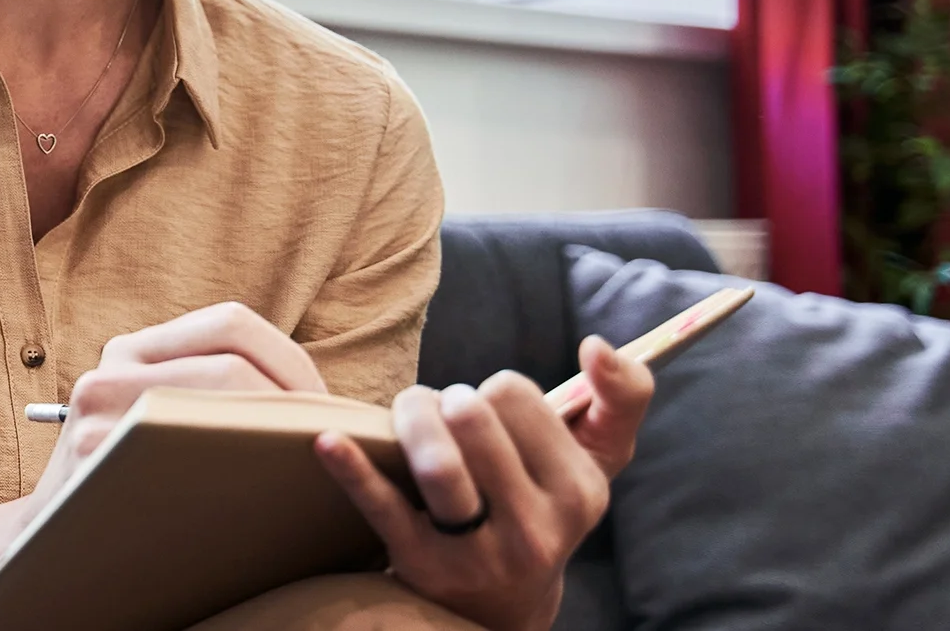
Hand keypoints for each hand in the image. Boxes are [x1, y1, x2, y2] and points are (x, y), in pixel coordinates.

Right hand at [28, 302, 324, 510]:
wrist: (50, 547)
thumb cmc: (133, 487)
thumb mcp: (157, 418)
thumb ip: (213, 391)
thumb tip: (325, 399)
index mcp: (133, 349)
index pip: (231, 323)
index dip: (292, 360)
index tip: (325, 407)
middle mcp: (110, 369)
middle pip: (232, 361)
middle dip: (296, 400)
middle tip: (330, 443)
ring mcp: (100, 414)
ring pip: (219, 401)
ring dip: (279, 432)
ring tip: (308, 463)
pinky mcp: (101, 459)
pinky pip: (193, 452)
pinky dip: (244, 467)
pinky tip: (267, 494)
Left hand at [314, 336, 654, 630]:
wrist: (502, 604)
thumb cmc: (543, 504)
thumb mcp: (598, 460)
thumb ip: (621, 398)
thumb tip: (600, 345)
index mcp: (580, 491)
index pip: (516, 395)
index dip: (492, 392)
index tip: (491, 417)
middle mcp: (536, 526)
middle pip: (471, 417)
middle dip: (446, 400)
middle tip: (441, 414)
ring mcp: (479, 550)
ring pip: (436, 461)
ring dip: (410, 419)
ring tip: (409, 421)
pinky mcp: (422, 564)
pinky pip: (383, 507)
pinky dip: (352, 468)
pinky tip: (328, 440)